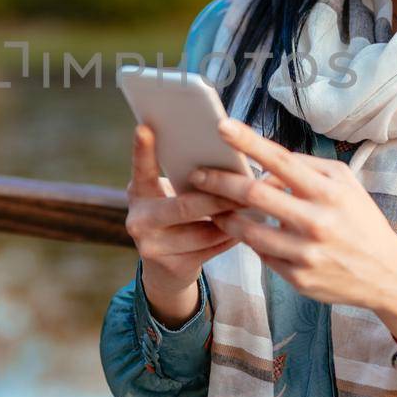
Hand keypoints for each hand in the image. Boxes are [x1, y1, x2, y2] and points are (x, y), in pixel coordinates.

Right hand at [125, 123, 242, 325]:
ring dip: (234, 217)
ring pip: (204, 230)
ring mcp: (153, 247)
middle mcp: (138, 220)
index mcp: (138, 194)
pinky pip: (212, 249)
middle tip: (249, 184)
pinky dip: (233, 235)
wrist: (164, 269)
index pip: (141, 169)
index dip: (142, 150)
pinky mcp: (173, 267)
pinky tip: (248, 226)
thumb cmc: (174, 217)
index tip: (145, 127)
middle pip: (184, 206)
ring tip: (257, 204)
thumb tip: (225, 154)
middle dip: (220, 197)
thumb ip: (184, 179)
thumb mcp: (168, 196)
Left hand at [189, 117, 396, 344]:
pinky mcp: (298, 278)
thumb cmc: (360, 220)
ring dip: (224, 217)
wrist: (387, 274)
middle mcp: (316, 221)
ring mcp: (306, 253)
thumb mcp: (345, 184)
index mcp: (328, 191)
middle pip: (253, 195)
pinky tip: (244, 233)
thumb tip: (266, 164)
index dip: (248, 141)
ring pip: (249, 231)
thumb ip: (307, 167)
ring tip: (212, 207)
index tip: (221, 126)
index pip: (280, 160)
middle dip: (218, 182)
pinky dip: (250, 241)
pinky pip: (262, 254)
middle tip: (196, 175)